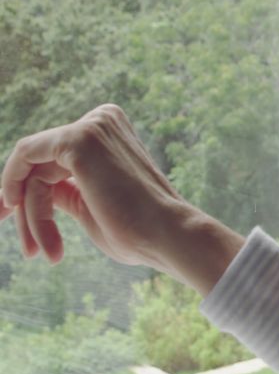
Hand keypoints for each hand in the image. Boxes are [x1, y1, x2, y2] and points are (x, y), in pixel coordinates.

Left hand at [0, 104, 243, 293]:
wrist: (167, 236)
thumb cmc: (139, 232)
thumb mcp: (91, 205)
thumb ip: (65, 190)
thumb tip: (33, 189)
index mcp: (111, 134)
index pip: (54, 159)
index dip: (25, 190)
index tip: (8, 218)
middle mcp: (102, 121)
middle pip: (39, 163)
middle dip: (22, 205)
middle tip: (21, 245)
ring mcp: (91, 127)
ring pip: (32, 169)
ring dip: (31, 215)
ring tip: (41, 252)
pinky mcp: (78, 138)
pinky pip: (25, 158)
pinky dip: (14, 188)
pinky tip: (18, 213)